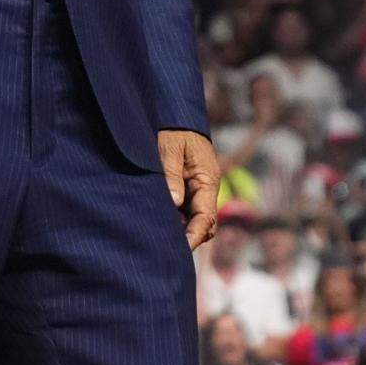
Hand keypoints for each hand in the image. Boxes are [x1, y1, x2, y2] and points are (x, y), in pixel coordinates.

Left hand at [158, 130, 220, 249]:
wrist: (175, 114)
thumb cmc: (174, 129)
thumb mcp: (170, 149)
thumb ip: (171, 176)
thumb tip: (174, 204)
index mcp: (207, 180)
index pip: (206, 217)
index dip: (194, 235)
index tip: (180, 249)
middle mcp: (205, 188)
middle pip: (202, 224)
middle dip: (187, 238)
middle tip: (164, 250)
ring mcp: (197, 189)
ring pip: (192, 219)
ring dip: (179, 228)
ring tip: (158, 239)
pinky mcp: (186, 187)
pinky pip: (184, 209)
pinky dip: (174, 218)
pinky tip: (157, 222)